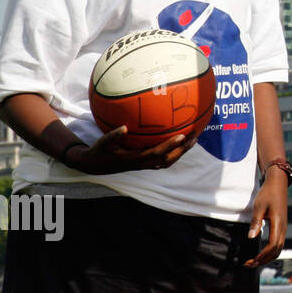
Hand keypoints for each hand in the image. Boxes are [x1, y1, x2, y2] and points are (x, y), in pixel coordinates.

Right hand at [64, 126, 198, 174]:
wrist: (96, 165)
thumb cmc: (100, 151)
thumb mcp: (103, 142)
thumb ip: (113, 135)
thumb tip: (124, 127)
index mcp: (135, 158)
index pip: (157, 152)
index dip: (171, 145)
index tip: (182, 135)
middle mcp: (143, 163)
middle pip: (168, 159)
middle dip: (183, 149)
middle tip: (195, 136)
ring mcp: (145, 165)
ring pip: (168, 161)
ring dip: (182, 151)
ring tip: (193, 139)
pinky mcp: (145, 164)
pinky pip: (164, 159)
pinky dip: (174, 152)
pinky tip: (180, 142)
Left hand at [244, 166, 287, 267]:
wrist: (278, 183)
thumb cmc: (267, 193)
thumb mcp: (258, 207)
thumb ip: (256, 222)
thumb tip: (251, 237)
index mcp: (278, 223)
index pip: (272, 245)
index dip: (262, 255)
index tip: (252, 260)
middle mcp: (283, 227)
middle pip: (277, 250)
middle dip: (264, 260)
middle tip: (249, 265)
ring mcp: (284, 227)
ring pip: (279, 248)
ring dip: (267, 257)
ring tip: (254, 261)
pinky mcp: (281, 226)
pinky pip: (278, 243)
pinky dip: (271, 251)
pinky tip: (261, 253)